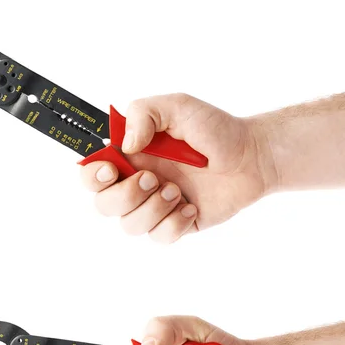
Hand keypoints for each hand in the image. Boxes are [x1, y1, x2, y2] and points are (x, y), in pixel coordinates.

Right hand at [79, 94, 276, 242]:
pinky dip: (174, 224)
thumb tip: (124, 146)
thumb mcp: (178, 106)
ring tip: (179, 192)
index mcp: (131, 155)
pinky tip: (192, 206)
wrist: (252, 158)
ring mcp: (156, 206)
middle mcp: (138, 182)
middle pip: (104, 205)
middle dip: (126, 196)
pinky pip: (159, 237)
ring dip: (152, 210)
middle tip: (154, 179)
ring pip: (130, 226)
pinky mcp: (175, 224)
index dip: (92, 177)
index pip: (92, 173)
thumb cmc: (215, 130)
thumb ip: (143, 113)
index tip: (110, 170)